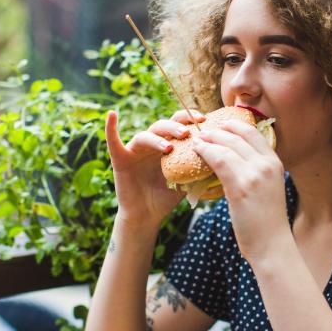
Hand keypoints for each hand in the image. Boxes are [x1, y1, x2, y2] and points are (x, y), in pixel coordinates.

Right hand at [105, 109, 205, 225]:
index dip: (190, 119)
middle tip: (187, 133)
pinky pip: (113, 142)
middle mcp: (153, 144)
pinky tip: (112, 115)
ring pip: (145, 136)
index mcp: (169, 145)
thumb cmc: (167, 197)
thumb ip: (200, 170)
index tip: (204, 119)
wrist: (147, 215)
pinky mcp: (121, 159)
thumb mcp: (187, 182)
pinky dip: (111, 128)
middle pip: (163, 126)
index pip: (179, 125)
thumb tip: (221, 160)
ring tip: (168, 147)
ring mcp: (136, 150)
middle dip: (176, 127)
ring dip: (157, 138)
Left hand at [192, 120, 288, 261]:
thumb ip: (256, 173)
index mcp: (275, 163)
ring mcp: (255, 174)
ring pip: (226, 145)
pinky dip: (205, 152)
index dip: (234, 125)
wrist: (272, 246)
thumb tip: (236, 164)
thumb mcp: (268, 190)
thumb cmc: (266, 222)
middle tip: (203, 131)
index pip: (253, 132)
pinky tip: (196, 151)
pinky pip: (218, 160)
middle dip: (218, 130)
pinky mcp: (241, 186)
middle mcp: (266, 164)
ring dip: (208, 140)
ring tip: (196, 140)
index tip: (221, 125)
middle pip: (238, 136)